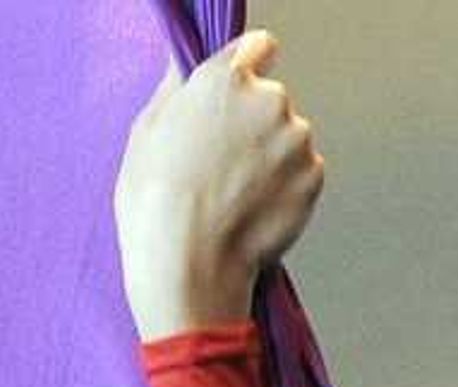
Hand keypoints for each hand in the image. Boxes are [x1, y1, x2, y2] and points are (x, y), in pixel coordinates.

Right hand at [115, 17, 325, 341]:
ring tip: (234, 195)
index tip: (237, 96)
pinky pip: (302, 173)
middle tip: (221, 164)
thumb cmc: (156, 206)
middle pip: (270, 99)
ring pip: (288, 138)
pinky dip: (284, 189)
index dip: (246, 72)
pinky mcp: (313, 177)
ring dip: (270, 158)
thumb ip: (175, 90)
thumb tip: (186, 69)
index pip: (258, 47)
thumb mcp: (145, 134)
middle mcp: (269, 101)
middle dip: (253, 123)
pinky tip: (252, 211)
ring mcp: (296, 140)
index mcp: (225, 80)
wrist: (188, 268)